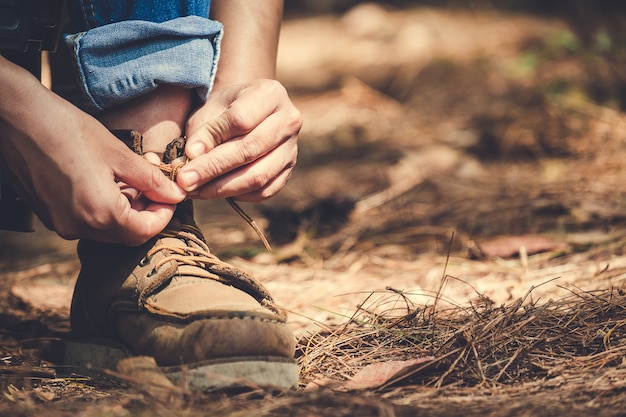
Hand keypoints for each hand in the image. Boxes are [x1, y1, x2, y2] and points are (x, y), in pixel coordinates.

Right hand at [0, 58, 186, 244]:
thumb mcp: (118, 153)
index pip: (144, 232)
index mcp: (100, 212)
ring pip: (106, 230)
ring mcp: (60, 223)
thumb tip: (175, 195)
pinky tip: (107, 184)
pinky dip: (103, 210)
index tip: (170, 198)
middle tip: (154, 189)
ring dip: (125, 212)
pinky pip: (85, 222)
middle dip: (145, 215)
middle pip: (125, 235)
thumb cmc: (68, 129)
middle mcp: (78, 226)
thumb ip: (150, 180)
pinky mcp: (49, 215)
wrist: (18, 118)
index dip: (163, 216)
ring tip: (130, 182)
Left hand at [177, 79, 300, 201]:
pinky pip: (263, 191)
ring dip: (221, 188)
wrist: (249, 114)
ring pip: (257, 176)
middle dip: (212, 168)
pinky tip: (215, 190)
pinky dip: (237, 195)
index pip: (240, 120)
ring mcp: (292, 149)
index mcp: (271, 94)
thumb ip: (202, 131)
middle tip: (184, 181)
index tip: (187, 154)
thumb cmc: (226, 109)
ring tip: (194, 189)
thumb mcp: (211, 109)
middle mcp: (289, 121)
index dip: (212, 139)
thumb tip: (192, 157)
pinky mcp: (288, 172)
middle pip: (250, 150)